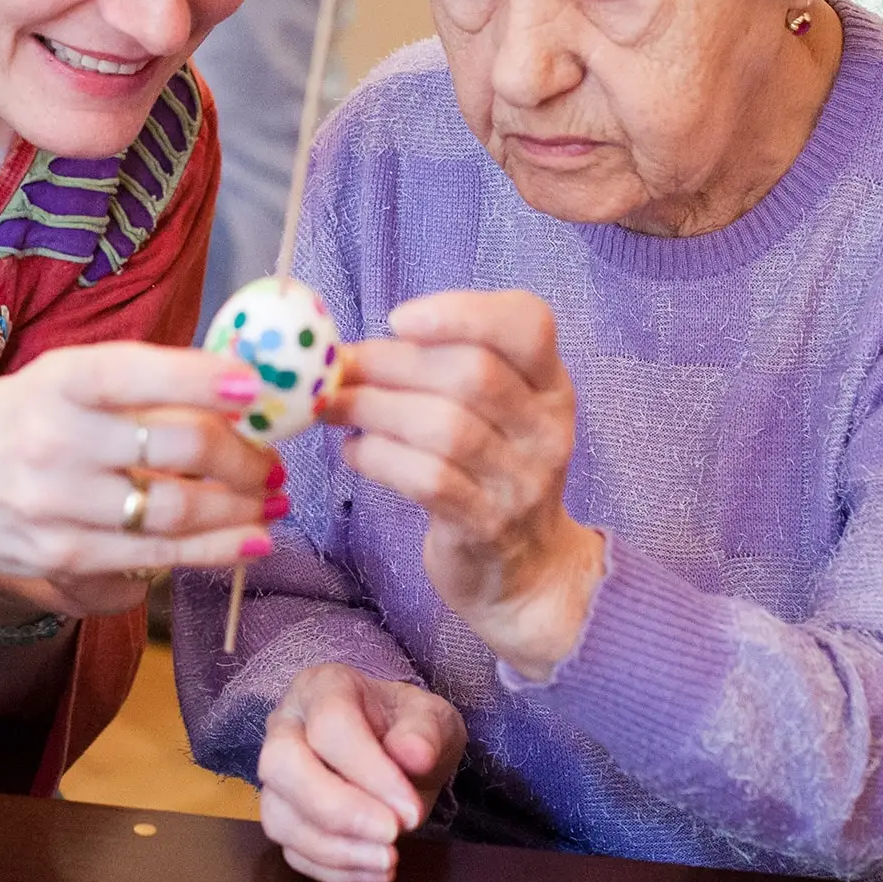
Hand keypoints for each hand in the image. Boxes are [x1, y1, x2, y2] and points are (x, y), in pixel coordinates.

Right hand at [0, 341, 281, 594]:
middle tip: (272, 460)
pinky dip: (213, 550)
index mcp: (54, 382)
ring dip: (239, 507)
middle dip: (242, 456)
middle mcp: (54, 439)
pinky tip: (250, 540)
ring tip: (269, 500)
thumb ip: (124, 385)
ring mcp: (58, 504)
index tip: (253, 384)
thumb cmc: (3, 428)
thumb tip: (226, 386)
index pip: (135, 373)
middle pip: (175, 448)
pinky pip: (156, 556)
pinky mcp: (64, 556)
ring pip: (176, 510)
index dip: (200, 377)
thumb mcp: (49, 384)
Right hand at [258, 662, 465, 881]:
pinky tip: (374, 870)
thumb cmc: (409, 728)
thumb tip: (413, 754)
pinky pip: (291, 851)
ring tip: (388, 860)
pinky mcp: (282, 816)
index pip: (330, 725)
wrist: (398, 750)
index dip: (368, 772)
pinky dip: (333, 870)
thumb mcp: (432, 718)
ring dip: (334, 849)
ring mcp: (277, 776)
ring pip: (279, 816)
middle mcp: (286, 726)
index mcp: (323, 687)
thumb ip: (425, 731)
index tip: (411, 810)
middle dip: (336, 810)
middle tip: (391, 835)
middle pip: (282, 766)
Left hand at [324, 290, 603, 678]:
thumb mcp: (493, 410)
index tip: (398, 319)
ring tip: (332, 407)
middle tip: (338, 367)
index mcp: (550, 384)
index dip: (462, 311)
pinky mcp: (486, 526)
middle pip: (473, 373)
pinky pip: (428, 480)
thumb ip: (440, 368)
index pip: (529, 323)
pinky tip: (355, 451)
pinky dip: (380, 458)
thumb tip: (344, 348)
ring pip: (445, 427)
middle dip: (391, 363)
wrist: (525, 570)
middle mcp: (546, 428)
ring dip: (373, 409)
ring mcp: (521, 481)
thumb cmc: (490, 469)